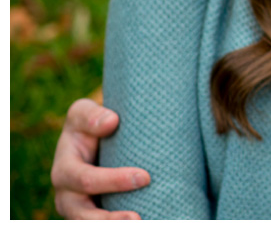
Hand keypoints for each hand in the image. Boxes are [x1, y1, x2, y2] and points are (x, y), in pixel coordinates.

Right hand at [51, 98, 148, 219]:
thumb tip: (111, 122)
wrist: (93, 138)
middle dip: (110, 218)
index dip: (112, 181)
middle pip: (82, 213)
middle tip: (138, 217)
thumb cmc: (90, 123)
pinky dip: (115, 225)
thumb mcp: (83, 112)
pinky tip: (140, 222)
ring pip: (88, 225)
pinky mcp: (92, 215)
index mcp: (64, 168)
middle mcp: (67, 193)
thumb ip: (92, 115)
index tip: (144, 177)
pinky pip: (99, 224)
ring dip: (112, 227)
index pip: (85, 179)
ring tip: (138, 224)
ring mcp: (77, 208)